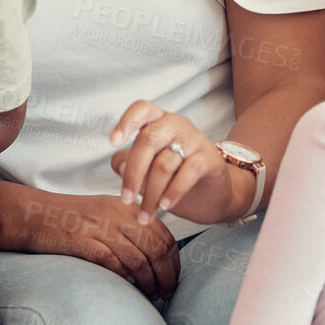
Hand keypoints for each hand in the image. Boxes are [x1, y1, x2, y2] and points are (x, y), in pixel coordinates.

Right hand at [26, 192, 182, 296]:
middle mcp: (117, 214)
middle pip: (156, 249)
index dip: (174, 261)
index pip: (164, 235)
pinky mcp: (84, 242)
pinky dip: (126, 280)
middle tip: (167, 293)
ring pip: (139, 260)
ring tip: (152, 296)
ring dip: (150, 283)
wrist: (34, 214)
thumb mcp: (107, 212)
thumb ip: (132, 227)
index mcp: (127, 207)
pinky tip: (129, 289)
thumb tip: (158, 255)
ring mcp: (100, 228)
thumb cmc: (72, 219)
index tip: (174, 278)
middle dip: (167, 276)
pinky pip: (114, 264)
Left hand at [108, 101, 240, 225]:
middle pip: (148, 140)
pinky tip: (165, 206)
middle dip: (133, 174)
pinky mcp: (209, 157)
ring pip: (164, 163)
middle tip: (126, 200)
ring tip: (145, 214)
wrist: (212, 194)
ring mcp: (194, 139)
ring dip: (151, 194)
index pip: (142, 110)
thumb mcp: (147, 171)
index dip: (126, 122)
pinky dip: (173, 191)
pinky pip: (188, 172)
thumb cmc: (175, 177)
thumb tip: (119, 164)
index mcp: (158, 121)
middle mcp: (176, 125)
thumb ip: (130, 163)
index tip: (113, 142)